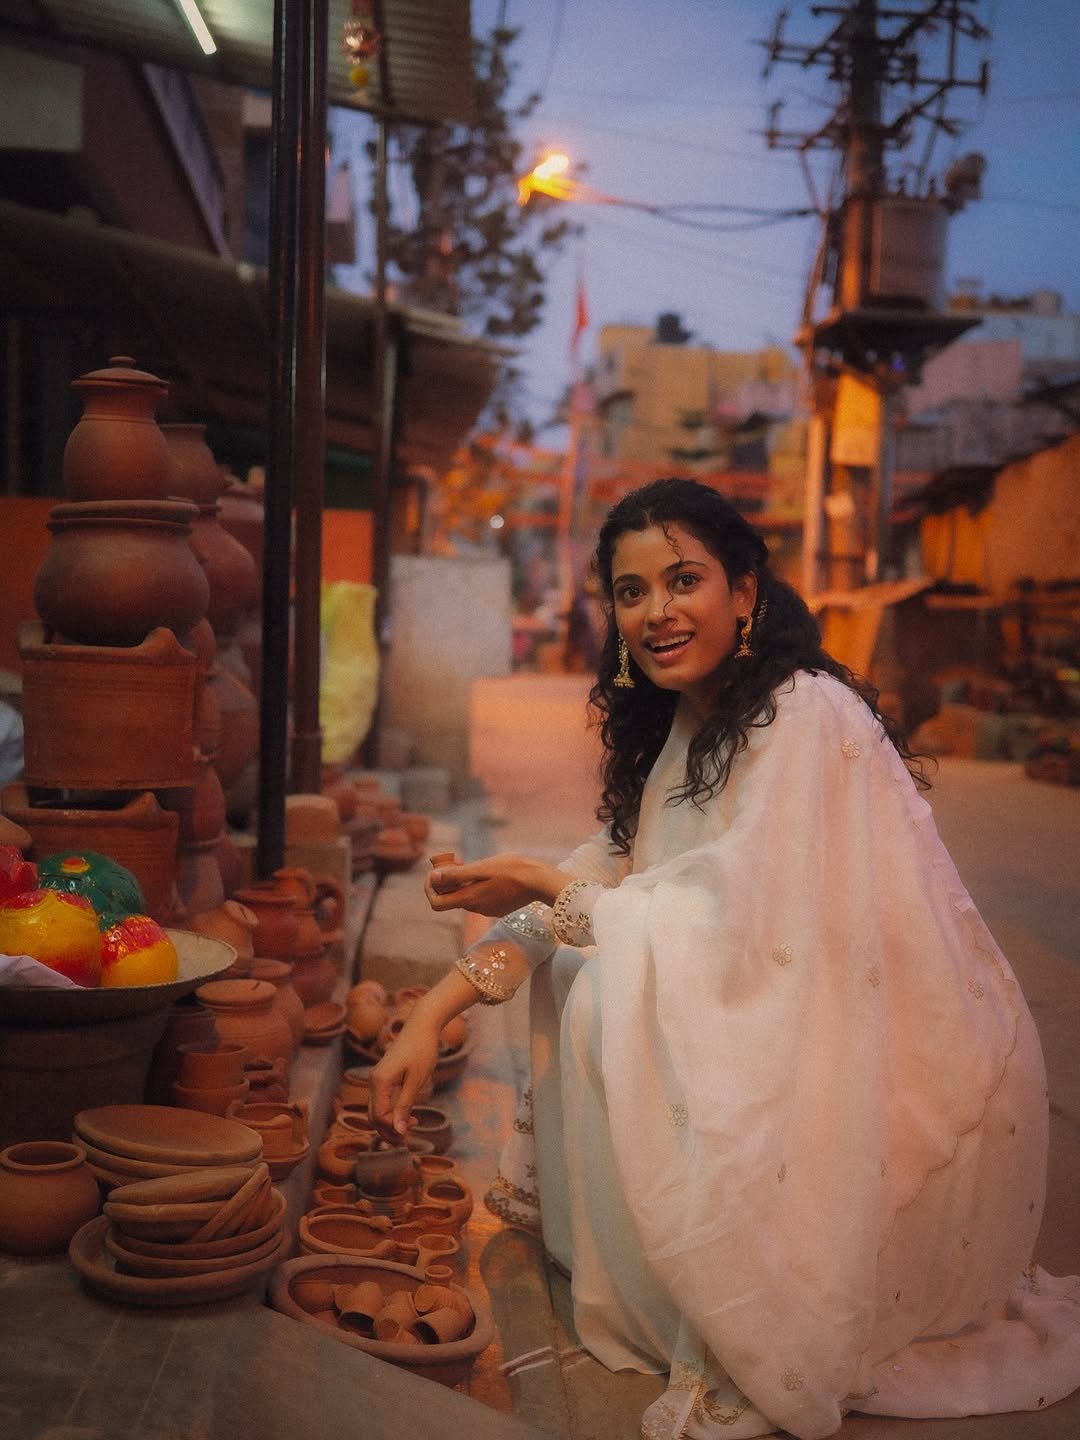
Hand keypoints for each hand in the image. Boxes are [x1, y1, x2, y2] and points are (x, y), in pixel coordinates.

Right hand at [368, 1018, 440, 1140]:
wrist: (423, 1024)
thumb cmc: (422, 1049)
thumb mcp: (416, 1080)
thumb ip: (405, 1105)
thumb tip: (399, 1131)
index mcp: (379, 1082)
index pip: (378, 1116)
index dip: (392, 1129)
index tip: (411, 1135)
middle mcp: (374, 1081)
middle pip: (374, 1116)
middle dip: (389, 1130)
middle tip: (408, 1141)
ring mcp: (378, 1078)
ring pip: (377, 1109)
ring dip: (391, 1123)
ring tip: (412, 1129)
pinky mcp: (385, 1076)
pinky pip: (383, 1100)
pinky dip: (393, 1111)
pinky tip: (411, 1115)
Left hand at [425, 852, 565, 917]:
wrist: (540, 881)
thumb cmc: (513, 870)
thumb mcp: (482, 868)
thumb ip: (457, 875)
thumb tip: (433, 878)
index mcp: (469, 899)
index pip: (436, 903)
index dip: (430, 888)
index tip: (437, 872)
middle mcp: (476, 908)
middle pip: (450, 897)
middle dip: (447, 880)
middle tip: (458, 860)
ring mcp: (488, 909)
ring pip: (465, 895)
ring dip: (463, 881)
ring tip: (475, 863)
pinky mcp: (498, 907)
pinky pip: (479, 897)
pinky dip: (476, 885)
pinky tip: (489, 872)